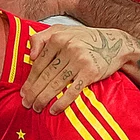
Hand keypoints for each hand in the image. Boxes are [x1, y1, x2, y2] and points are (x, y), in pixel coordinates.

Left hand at [21, 26, 137, 114]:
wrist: (115, 43)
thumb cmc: (86, 38)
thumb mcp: (62, 30)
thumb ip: (42, 37)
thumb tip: (30, 55)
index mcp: (58, 38)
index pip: (39, 63)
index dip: (30, 80)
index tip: (24, 92)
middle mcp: (68, 48)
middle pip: (46, 75)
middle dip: (34, 92)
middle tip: (26, 104)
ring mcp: (80, 61)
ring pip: (56, 84)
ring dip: (44, 99)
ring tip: (37, 108)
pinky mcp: (90, 73)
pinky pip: (72, 91)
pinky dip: (61, 102)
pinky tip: (53, 110)